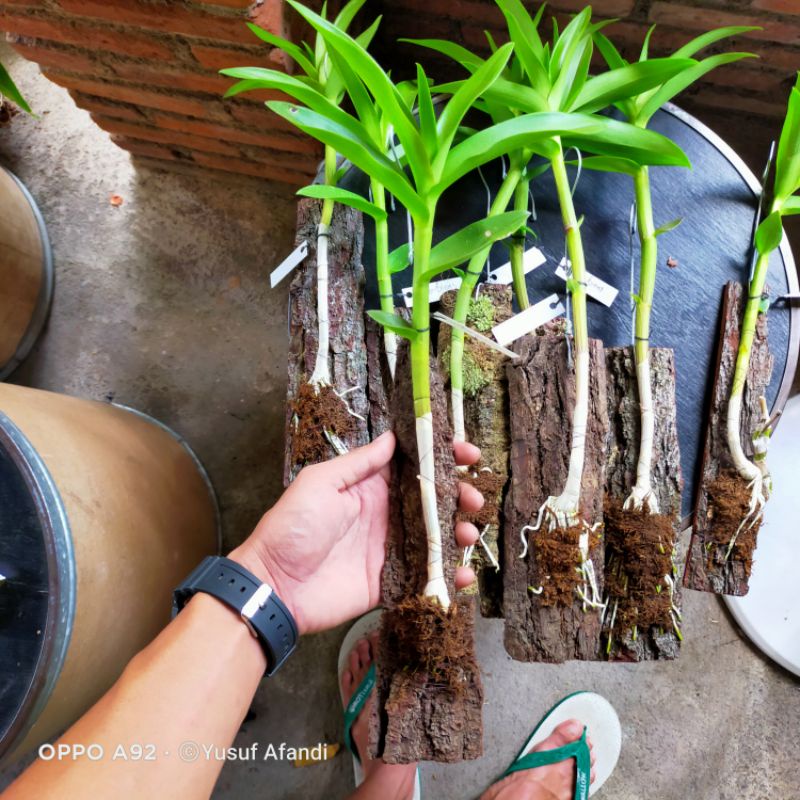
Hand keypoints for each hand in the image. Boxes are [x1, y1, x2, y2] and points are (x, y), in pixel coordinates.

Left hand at [229, 430, 484, 634]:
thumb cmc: (292, 527)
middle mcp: (386, 515)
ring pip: (436, 537)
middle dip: (460, 496)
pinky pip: (427, 575)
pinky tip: (464, 574)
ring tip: (469, 533)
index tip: (467, 453)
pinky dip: (449, 576)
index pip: (414, 467)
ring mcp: (391, 549)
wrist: (276, 585)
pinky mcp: (392, 581)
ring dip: (459, 532)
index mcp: (370, 487)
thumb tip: (392, 438)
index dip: (442, 458)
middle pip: (433, 501)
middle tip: (474, 498)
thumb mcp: (321, 482)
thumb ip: (359, 463)